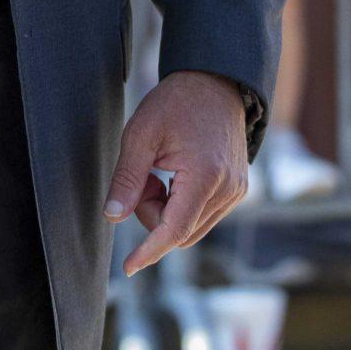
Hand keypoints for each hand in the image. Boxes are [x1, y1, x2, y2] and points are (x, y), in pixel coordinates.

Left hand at [104, 70, 249, 273]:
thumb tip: (113, 217)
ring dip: (167, 211)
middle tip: (143, 177)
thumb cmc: (175, 103)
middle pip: (181, 232)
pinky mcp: (237, 190)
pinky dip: (181, 205)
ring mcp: (236, 191)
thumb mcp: (141, 134)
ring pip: (191, 227)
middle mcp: (228, 189)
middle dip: (153, 215)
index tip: (129, 267)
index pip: (174, 230)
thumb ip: (127, 179)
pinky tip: (174, 175)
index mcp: (205, 175)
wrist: (214, 82)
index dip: (149, 251)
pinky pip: (203, 215)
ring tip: (159, 172)